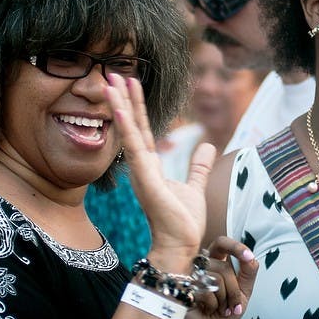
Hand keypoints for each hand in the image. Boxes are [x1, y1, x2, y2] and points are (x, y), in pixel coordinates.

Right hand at [106, 74, 211, 263]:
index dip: (136, 107)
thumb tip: (206, 146)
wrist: (181, 245)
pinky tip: (119, 108)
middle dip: (123, 99)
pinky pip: (133, 148)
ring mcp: (140, 172)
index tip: (130, 84)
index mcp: (151, 167)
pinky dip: (126, 127)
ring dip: (120, 105)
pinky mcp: (144, 179)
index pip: (143, 130)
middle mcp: (141, 166)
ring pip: (128, 131)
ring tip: (111, 81)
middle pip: (132, 125)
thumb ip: (197, 166)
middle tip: (113, 73)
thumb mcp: (194, 186)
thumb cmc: (183, 222)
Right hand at [182, 235, 258, 318]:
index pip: (221, 244)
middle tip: (233, 306)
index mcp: (214, 262)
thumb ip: (248, 272)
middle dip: (234, 290)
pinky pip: (205, 292)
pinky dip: (213, 304)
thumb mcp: (244, 291)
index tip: (248, 256)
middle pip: (223, 268)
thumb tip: (251, 257)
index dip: (234, 246)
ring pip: (215, 279)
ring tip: (220, 309)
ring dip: (225, 299)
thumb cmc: (227, 311)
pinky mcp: (182, 291)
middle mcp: (200, 267)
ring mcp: (189, 278)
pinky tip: (208, 311)